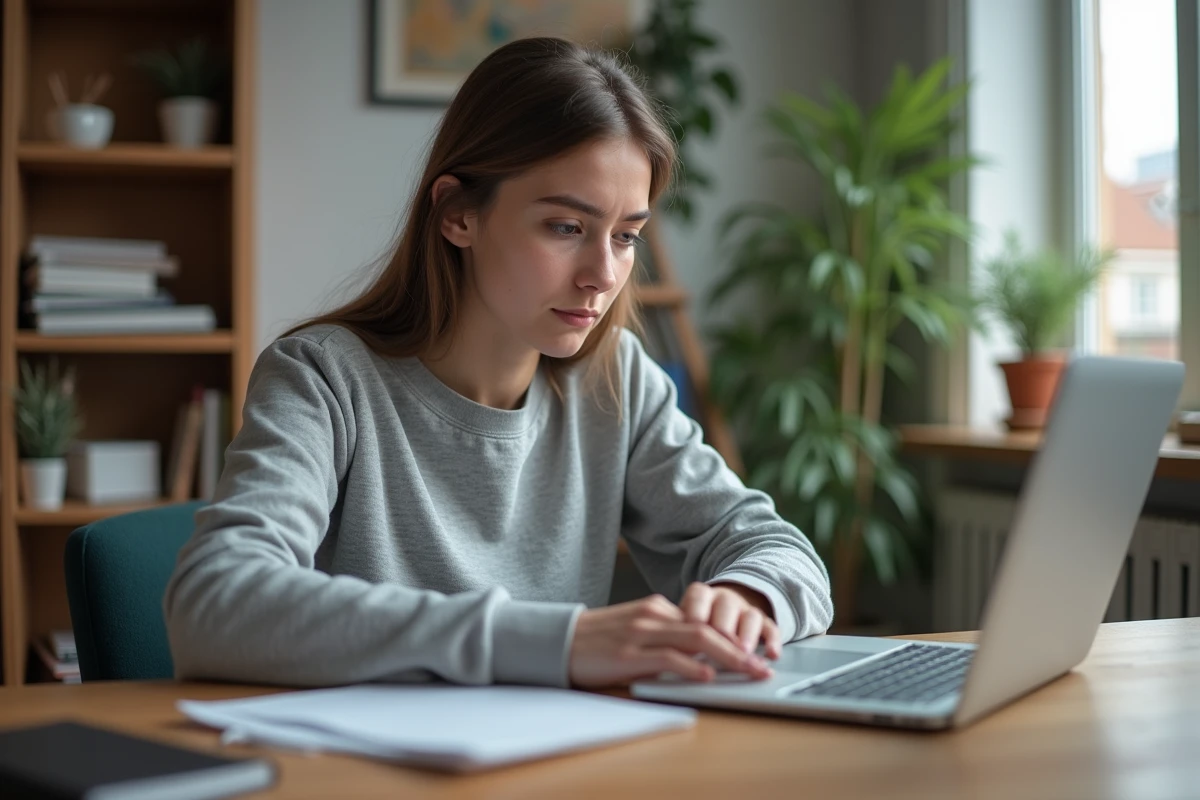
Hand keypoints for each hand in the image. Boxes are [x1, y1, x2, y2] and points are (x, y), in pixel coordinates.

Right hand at [568, 594, 774, 687]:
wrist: (557, 640)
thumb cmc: (597, 642)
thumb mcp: (635, 633)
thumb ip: (664, 639)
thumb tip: (698, 658)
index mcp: (656, 608)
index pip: (703, 622)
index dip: (732, 640)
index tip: (753, 656)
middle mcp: (653, 615)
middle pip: (707, 629)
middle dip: (740, 649)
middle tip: (762, 666)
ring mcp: (641, 633)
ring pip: (696, 640)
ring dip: (728, 657)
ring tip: (749, 671)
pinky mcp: (628, 653)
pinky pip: (668, 657)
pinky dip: (692, 666)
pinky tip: (708, 675)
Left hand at [682, 582, 781, 659]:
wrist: (720, 606)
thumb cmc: (693, 621)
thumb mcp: (680, 620)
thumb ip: (676, 629)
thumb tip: (667, 651)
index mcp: (701, 595)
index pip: (698, 598)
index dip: (694, 616)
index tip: (690, 635)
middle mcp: (724, 599)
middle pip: (726, 607)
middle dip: (723, 628)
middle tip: (718, 645)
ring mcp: (745, 609)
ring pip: (750, 617)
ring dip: (747, 635)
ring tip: (743, 653)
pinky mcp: (763, 622)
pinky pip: (771, 628)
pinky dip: (773, 641)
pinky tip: (772, 654)